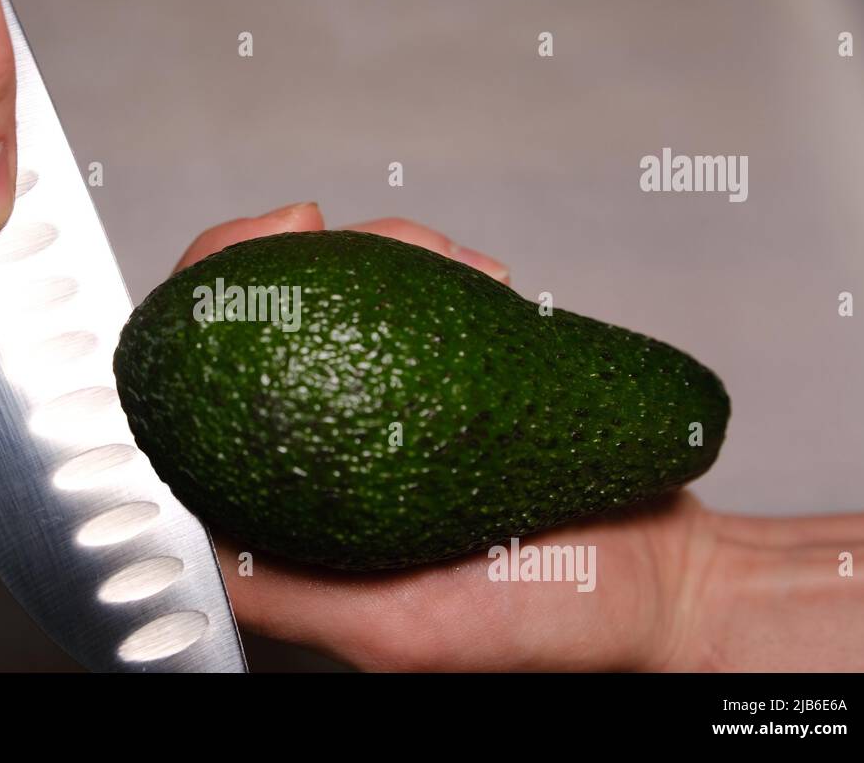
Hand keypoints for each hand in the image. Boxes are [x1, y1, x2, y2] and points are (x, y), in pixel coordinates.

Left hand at [175, 202, 863, 670]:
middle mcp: (329, 448)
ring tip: (449, 264)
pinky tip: (476, 273)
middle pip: (267, 318)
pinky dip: (442, 268)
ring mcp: (390, 404)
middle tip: (345, 235)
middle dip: (297, 254)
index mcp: (294, 510)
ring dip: (382, 252)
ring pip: (344, 294)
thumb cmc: (540, 624)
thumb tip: (199, 534)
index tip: (260, 250)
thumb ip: (287, 591)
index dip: (208, 297)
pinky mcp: (450, 375)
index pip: (208, 391)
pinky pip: (422, 299)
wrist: (664, 583)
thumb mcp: (393, 629)